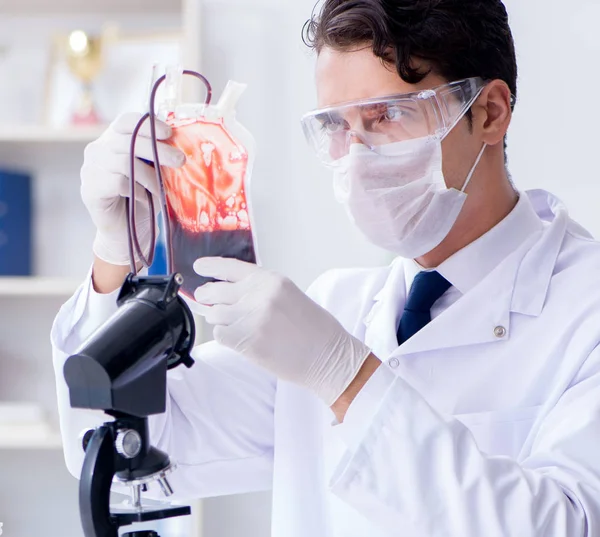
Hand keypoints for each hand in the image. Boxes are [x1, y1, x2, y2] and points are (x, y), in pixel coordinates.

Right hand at [81, 113, 185, 265]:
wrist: (125, 232)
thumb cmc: (142, 198)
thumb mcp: (152, 172)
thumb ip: (158, 156)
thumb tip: (182, 145)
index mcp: (113, 140)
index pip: (127, 122)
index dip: (148, 124)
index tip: (169, 133)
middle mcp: (97, 149)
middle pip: (129, 140)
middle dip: (158, 149)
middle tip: (180, 160)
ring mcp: (90, 169)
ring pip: (124, 161)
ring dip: (149, 176)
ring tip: (161, 189)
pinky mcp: (89, 189)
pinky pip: (117, 182)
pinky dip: (136, 191)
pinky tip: (144, 199)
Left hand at [193, 258, 371, 404]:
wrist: (328, 356)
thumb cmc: (316, 330)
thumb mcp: (290, 296)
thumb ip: (262, 291)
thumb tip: (232, 294)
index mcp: (272, 280)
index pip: (231, 268)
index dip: (211, 267)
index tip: (199, 267)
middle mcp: (259, 295)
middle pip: (216, 291)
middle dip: (207, 296)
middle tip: (205, 299)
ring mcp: (250, 317)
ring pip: (214, 314)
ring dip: (218, 319)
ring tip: (232, 324)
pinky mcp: (245, 340)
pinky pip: (220, 334)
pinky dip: (224, 336)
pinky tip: (238, 339)